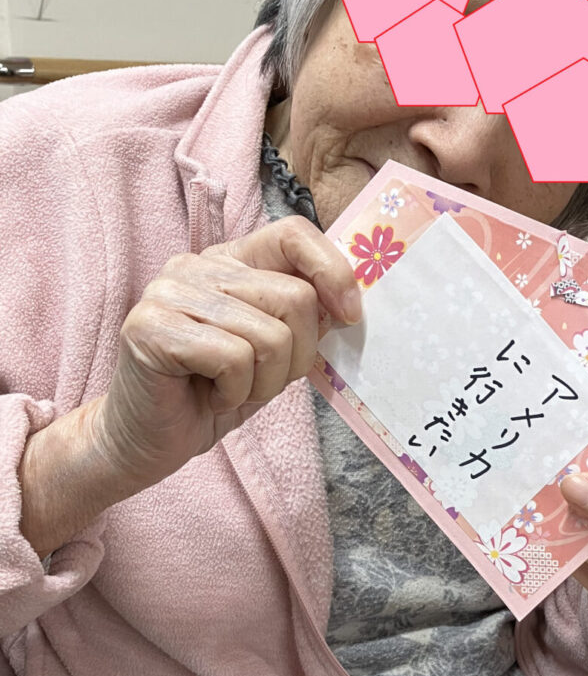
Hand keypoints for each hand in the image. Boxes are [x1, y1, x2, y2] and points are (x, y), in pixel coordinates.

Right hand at [92, 216, 360, 490]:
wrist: (149, 441)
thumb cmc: (215, 394)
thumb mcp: (275, 353)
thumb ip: (303, 319)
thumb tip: (347, 303)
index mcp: (230, 261)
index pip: (293, 234)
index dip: (333, 271)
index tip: (349, 317)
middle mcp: (197, 265)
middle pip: (294, 297)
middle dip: (297, 356)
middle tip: (263, 382)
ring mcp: (168, 291)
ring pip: (269, 335)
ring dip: (265, 383)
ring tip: (232, 392)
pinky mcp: (150, 327)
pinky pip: (234, 359)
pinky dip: (235, 394)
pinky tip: (210, 398)